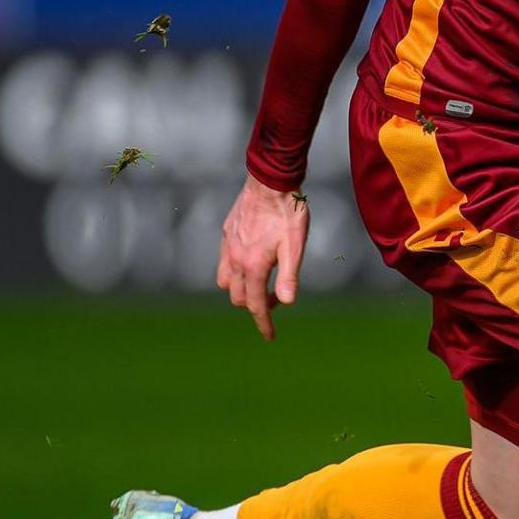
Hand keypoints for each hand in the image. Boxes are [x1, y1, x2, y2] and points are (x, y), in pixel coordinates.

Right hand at [217, 174, 311, 339]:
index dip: (264, 322)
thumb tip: (286, 303)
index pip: (255, 304)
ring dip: (242, 289)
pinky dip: (234, 273)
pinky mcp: (226, 235)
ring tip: (263, 282)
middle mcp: (235, 258)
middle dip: (256, 304)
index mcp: (254, 264)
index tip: (270, 336)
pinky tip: (251, 264)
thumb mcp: (295, 245)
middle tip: (277, 298)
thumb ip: (289, 276)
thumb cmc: (288, 213)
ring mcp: (228, 246)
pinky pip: (223, 263)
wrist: (270, 181)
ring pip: (226, 283)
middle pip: (239, 297)